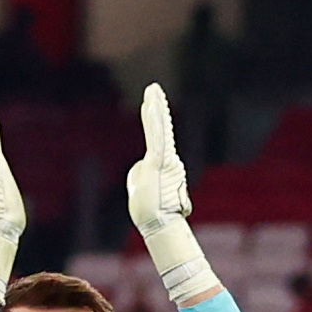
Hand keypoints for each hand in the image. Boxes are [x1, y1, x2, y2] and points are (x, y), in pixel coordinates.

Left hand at [125, 82, 191, 238]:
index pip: (158, 135)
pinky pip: (157, 138)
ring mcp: (164, 160)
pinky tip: (153, 108)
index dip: (157, 118)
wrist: (156, 223)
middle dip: (156, 106)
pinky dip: (155, 123)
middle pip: (160, 127)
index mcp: (161, 162)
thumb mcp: (144, 189)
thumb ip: (145, 177)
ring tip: (153, 90)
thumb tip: (144, 175)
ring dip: (156, 108)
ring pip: (158, 129)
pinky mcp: (158, 163)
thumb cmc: (151, 212)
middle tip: (153, 87)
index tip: (154, 102)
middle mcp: (167, 158)